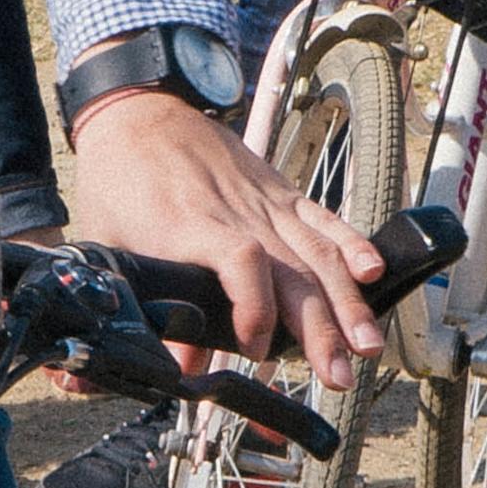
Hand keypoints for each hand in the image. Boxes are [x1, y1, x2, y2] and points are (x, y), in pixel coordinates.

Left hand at [67, 91, 384, 374]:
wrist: (136, 112)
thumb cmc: (118, 182)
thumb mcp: (112, 245)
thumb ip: (147, 307)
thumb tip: (182, 364)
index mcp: (190, 226)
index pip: (241, 261)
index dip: (255, 308)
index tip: (255, 349)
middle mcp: (238, 213)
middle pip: (293, 271)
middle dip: (322, 329)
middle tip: (337, 375)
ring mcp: (265, 201)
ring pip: (318, 252)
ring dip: (347, 303)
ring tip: (367, 346)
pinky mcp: (280, 191)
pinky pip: (323, 218)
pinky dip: (353, 245)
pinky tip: (374, 273)